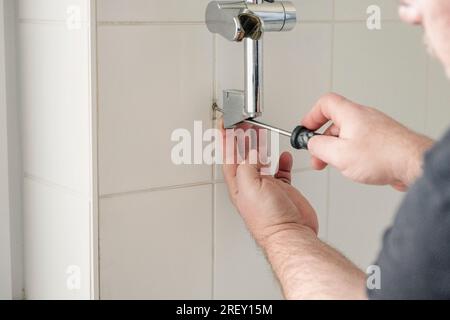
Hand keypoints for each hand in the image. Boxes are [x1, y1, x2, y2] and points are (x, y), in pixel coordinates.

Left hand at [222, 130, 318, 246]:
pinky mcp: (283, 190)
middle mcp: (251, 185)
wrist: (291, 234)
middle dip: (242, 138)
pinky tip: (283, 156)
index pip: (228, 157)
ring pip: (261, 161)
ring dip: (260, 146)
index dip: (225, 140)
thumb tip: (250, 153)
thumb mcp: (251, 186)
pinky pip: (281, 171)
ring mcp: (267, 187)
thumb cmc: (270, 219)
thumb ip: (248, 166)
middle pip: (244, 156)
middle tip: (243, 124)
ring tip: (261, 132)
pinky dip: (282, 161)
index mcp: (239, 184)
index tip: (224, 125)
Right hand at [302, 93, 433, 189]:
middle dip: (322, 140)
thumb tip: (311, 144)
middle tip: (317, 156)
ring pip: (347, 134)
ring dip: (336, 149)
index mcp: (350, 114)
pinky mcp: (382, 140)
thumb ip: (318, 147)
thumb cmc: (383, 156)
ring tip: (336, 165)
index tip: (305, 130)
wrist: (413, 164)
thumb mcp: (339, 154)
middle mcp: (363, 117)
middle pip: (334, 122)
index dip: (311, 115)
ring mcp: (374, 128)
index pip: (325, 103)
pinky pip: (360, 143)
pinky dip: (350, 153)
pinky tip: (354, 167)